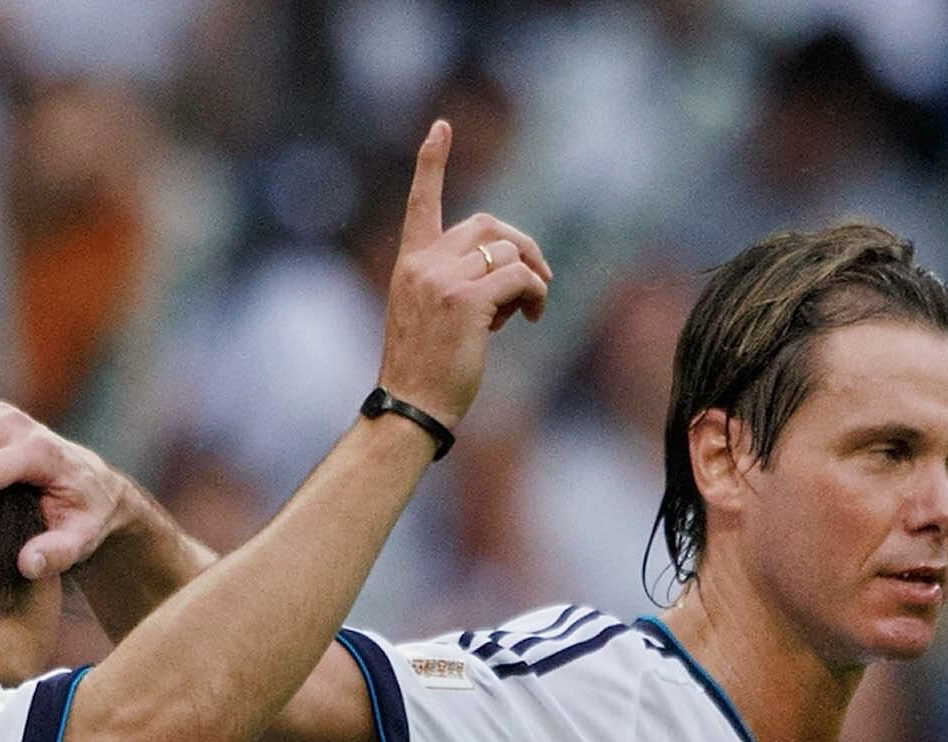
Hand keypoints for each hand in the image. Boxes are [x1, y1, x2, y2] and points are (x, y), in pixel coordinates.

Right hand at [374, 119, 551, 431]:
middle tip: (538, 279)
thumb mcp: (429, 316)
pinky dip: (535, 293)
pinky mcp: (466, 302)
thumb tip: (510, 269)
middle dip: (522, 244)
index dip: (431, 163)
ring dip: (530, 277)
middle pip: (486, 224)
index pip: (420, 203)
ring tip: (526, 311)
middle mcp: (422, 265)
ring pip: (508, 251)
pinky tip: (532, 315)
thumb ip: (455, 282)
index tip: (440, 127)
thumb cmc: (424, 373)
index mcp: (409, 265)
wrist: (411, 409)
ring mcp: (443, 281)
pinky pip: (520, 277)